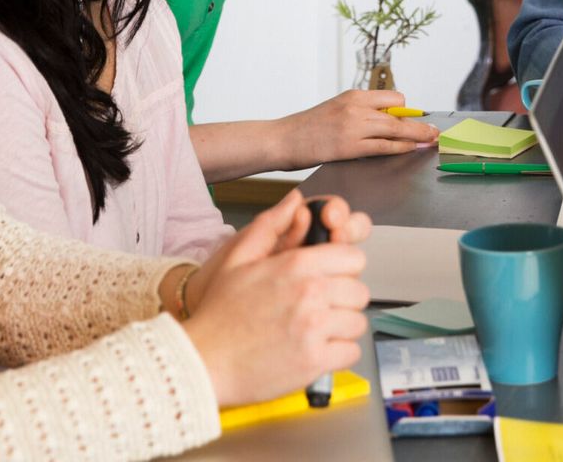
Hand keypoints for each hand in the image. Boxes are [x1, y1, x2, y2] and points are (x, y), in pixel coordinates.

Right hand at [182, 190, 371, 406]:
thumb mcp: (238, 258)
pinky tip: (315, 351)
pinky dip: (337, 354)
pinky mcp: (315, 361)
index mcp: (296, 266)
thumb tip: (296, 201)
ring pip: (357, 323)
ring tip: (315, 331)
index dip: (344, 269)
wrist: (202, 361)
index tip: (331, 279)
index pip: (354, 258)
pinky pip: (351, 352)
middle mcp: (310, 294)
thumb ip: (271, 225)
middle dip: (343, 300)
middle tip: (321, 308)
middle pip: (359, 292)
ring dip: (341, 328)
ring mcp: (314, 329)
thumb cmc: (219, 314)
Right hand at [283, 89, 440, 166]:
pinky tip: (411, 150)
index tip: (414, 120)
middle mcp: (356, 107)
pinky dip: (401, 148)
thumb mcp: (335, 110)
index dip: (405, 111)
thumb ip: (359, 113)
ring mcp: (353, 127)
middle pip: (399, 114)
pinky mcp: (349, 147)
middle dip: (420, 124)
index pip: (392, 98)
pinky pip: (383, 147)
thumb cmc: (308, 127)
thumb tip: (384, 122)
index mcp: (353, 95)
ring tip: (432, 140)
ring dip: (418, 136)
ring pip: (395, 131)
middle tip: (436, 131)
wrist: (282, 139)